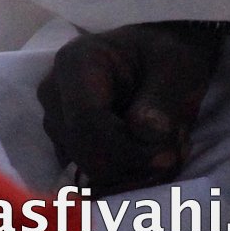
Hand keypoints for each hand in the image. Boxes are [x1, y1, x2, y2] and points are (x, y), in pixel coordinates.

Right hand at [38, 21, 222, 192]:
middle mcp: (53, 91)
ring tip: (163, 147)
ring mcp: (54, 117)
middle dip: (133, 163)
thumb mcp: (176, 69)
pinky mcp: (65, 138)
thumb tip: (146, 135)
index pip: (86, 121)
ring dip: (133, 169)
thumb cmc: (166, 55)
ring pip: (88, 166)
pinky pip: (91, 172)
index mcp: (76, 63)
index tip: (169, 156)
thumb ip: (161, 101)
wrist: (157, 55)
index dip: (127, 149)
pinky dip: (125, 175)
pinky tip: (147, 156)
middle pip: (84, 150)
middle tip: (174, 152)